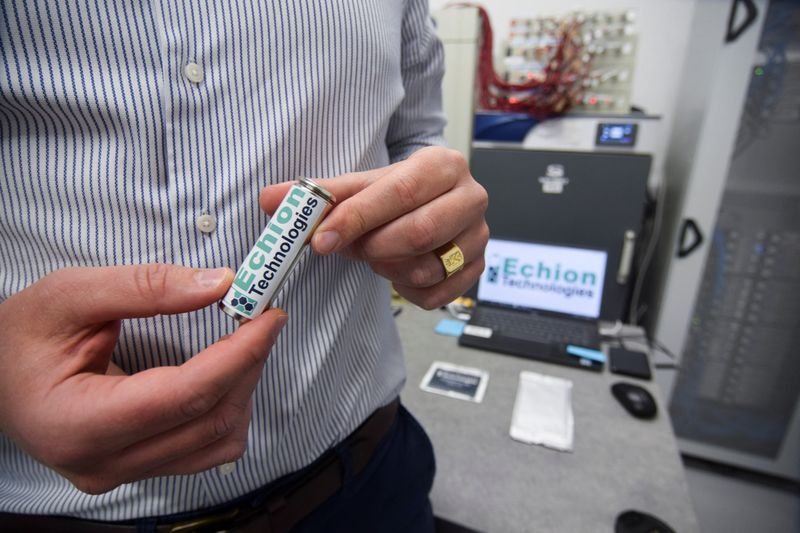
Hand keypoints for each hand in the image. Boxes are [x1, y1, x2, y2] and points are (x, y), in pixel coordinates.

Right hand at [0, 264, 287, 493]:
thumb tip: (218, 284)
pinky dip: (226, 411)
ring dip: (243, 391)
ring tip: (244, 345)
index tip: (269, 319)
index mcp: (75, 423)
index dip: (237, 356)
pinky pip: (203, 451)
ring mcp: (118, 474)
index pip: (182, 396)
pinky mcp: (134, 469)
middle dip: (248, 366)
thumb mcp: (69, 295)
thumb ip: (144, 287)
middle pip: (207, 421)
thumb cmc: (18, 336)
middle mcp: (100, 463)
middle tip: (263, 320)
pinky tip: (223, 376)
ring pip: (215, 443)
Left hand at [260, 147, 488, 308]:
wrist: (432, 203)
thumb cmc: (394, 194)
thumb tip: (270, 199)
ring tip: (378, 253)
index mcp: (443, 164)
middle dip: (373, 247)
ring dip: (388, 268)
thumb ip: (317, 194)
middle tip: (352, 248)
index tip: (320, 239)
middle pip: (418, 233)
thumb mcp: (359, 187)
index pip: (398, 192)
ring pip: (427, 268)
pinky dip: (406, 289)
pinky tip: (398, 270)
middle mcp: (472, 197)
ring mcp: (479, 236)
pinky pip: (435, 294)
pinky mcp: (478, 270)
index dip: (355, 218)